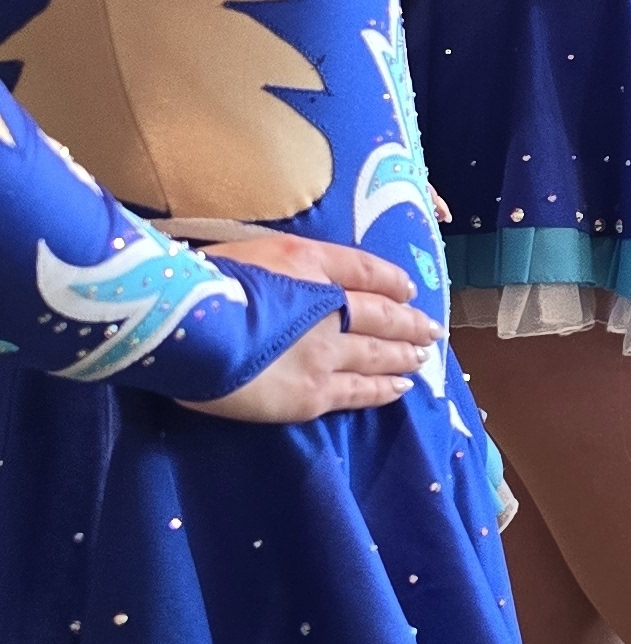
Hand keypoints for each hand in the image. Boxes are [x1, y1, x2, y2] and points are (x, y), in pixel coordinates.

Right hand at [185, 235, 437, 425]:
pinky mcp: (313, 393)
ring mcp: (325, 352)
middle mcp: (329, 307)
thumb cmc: (201, 283)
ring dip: (404, 354)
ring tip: (422, 357)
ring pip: (378, 354)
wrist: (184, 326)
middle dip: (410, 322)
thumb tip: (297, 274)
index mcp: (309, 264)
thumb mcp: (247, 250)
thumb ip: (282, 264)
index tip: (408, 288)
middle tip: (431, 329)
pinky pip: (359, 392)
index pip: (364, 269)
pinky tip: (401, 388)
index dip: (390, 279)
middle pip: (382, 314)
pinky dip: (384, 389)